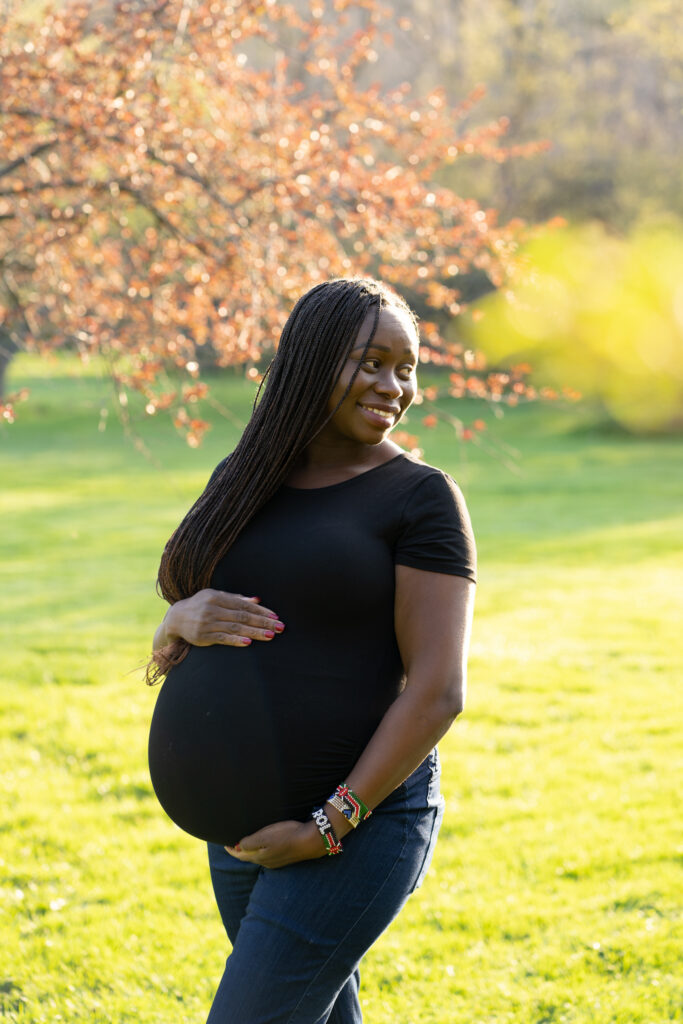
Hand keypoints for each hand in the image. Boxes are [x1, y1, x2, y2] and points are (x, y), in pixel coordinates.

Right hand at [164, 589, 284, 647]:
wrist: (176, 618)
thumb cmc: (201, 605)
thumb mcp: (216, 597)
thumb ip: (236, 598)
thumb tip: (258, 599)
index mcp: (217, 596)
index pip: (244, 604)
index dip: (261, 611)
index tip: (276, 616)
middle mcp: (212, 609)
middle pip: (242, 616)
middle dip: (263, 622)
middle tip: (280, 627)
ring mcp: (207, 623)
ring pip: (235, 628)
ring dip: (254, 632)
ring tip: (270, 636)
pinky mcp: (203, 636)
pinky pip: (223, 639)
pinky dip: (236, 640)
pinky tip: (249, 642)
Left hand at [224, 820, 327, 868]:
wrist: (310, 841)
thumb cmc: (287, 836)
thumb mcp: (265, 836)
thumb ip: (250, 842)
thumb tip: (239, 846)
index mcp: (259, 857)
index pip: (240, 855)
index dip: (231, 850)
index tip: (224, 844)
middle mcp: (266, 862)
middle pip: (248, 858)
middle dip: (240, 851)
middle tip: (234, 844)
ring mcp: (276, 862)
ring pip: (258, 857)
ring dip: (251, 852)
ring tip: (246, 844)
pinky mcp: (284, 858)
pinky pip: (267, 856)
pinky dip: (261, 851)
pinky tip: (265, 846)